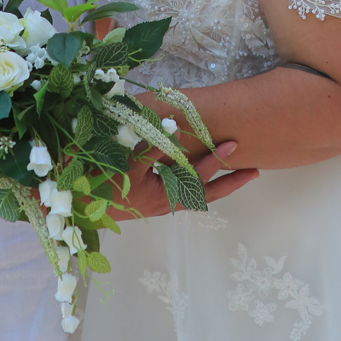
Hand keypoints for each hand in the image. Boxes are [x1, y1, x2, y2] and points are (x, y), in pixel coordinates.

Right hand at [110, 141, 258, 220]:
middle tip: (255, 169)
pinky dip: (200, 185)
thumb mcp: (128, 165)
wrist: (84, 208)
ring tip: (241, 173)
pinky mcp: (157, 201)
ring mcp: (164, 203)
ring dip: (220, 184)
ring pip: (199, 195)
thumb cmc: (105, 186)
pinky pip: (186, 194)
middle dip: (231, 181)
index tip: (232, 143)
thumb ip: (151, 148)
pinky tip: (207, 176)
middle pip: (208, 193)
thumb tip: (174, 131)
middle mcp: (169, 202)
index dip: (215, 159)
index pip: (197, 175)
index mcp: (164, 194)